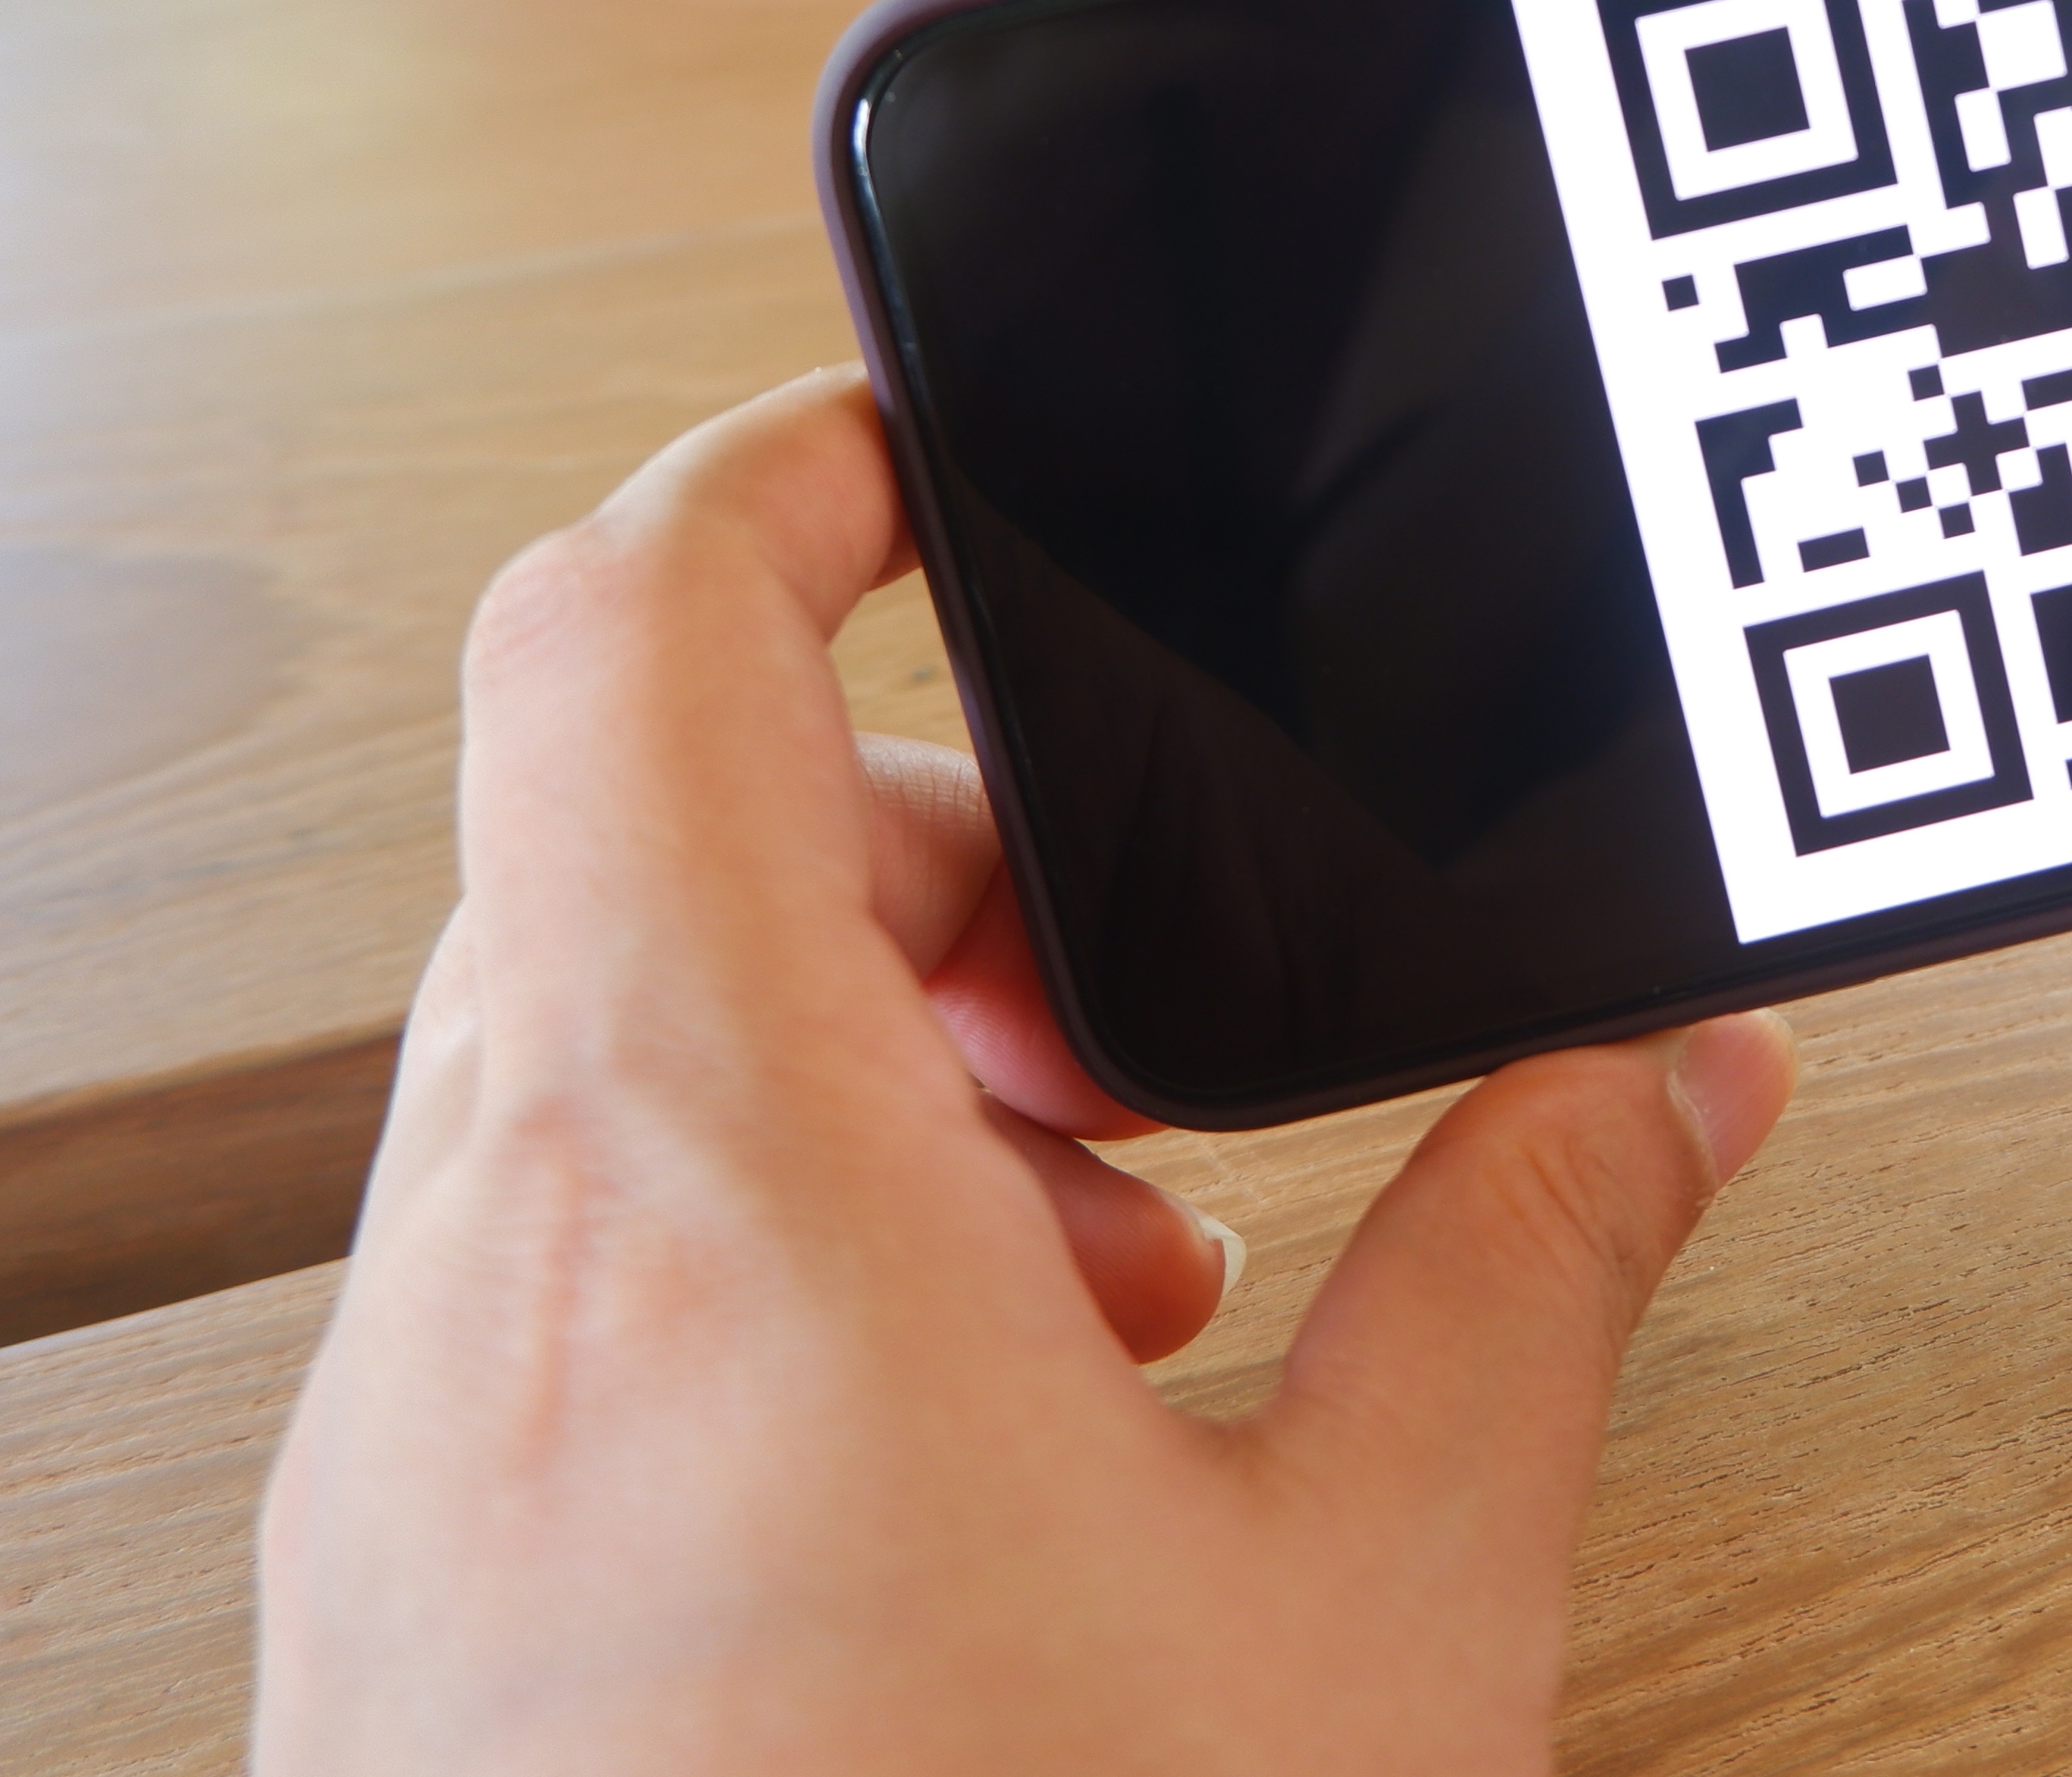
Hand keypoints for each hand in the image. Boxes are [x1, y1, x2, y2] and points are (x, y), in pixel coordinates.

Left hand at [257, 372, 1799, 1773]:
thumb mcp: (1377, 1622)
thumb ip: (1536, 1279)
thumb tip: (1672, 1094)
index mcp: (715, 1203)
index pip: (630, 637)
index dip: (779, 470)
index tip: (927, 449)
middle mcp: (486, 1301)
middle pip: (621, 848)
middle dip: (910, 853)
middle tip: (1125, 1009)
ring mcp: (405, 1470)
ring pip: (573, 1072)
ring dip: (842, 1070)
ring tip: (1082, 1257)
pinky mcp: (400, 1614)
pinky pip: (535, 1282)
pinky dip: (746, 1249)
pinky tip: (966, 1448)